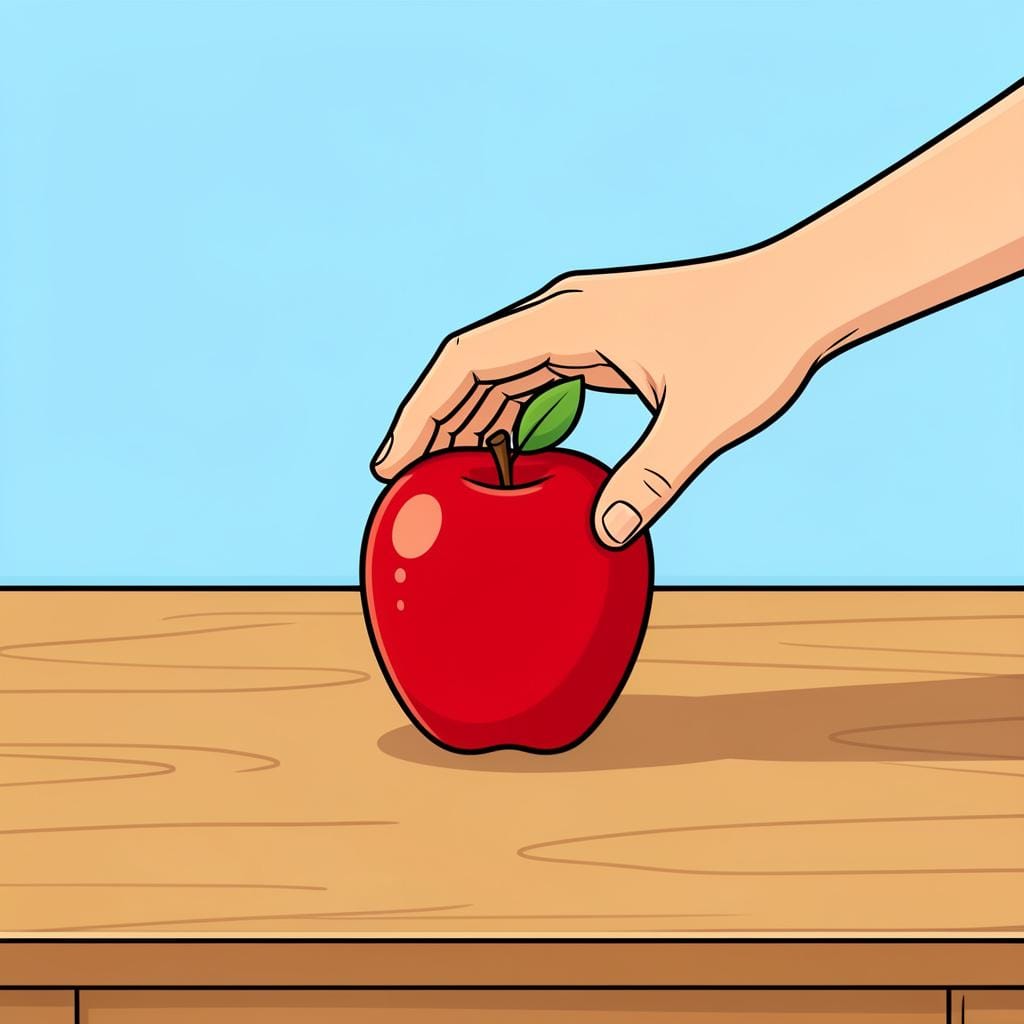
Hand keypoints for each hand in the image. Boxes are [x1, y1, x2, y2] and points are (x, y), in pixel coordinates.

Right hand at [371, 245, 825, 546]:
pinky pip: (537, 375)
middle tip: (408, 482)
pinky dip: (513, 413)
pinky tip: (514, 453)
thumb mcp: (702, 419)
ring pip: (502, 369)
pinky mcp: (602, 336)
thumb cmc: (756, 343)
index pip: (466, 360)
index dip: (422, 410)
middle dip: (435, 420)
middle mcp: (566, 312)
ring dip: (471, 417)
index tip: (393, 462)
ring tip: (450, 475)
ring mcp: (583, 321)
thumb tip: (605, 536)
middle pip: (471, 364)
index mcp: (572, 319)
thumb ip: (651, 477)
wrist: (799, 294)